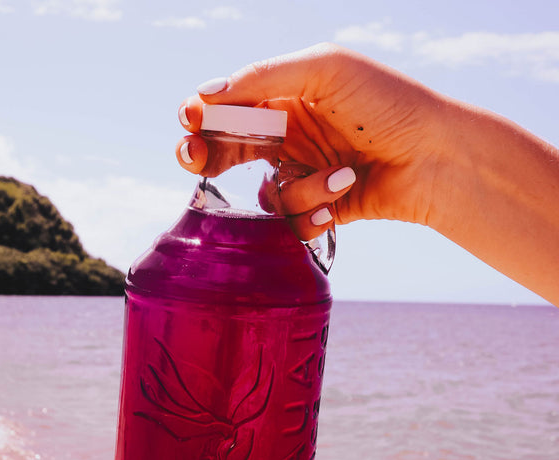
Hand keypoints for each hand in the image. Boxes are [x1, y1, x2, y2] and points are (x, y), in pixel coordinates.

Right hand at [176, 42, 445, 240]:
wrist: (436, 157)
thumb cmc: (387, 103)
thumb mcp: (325, 70)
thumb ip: (263, 77)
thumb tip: (205, 95)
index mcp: (287, 98)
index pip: (228, 109)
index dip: (202, 117)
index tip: (189, 123)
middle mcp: (289, 137)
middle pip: (227, 153)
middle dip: (208, 157)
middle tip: (195, 160)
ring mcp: (302, 175)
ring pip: (267, 196)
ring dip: (301, 190)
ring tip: (341, 177)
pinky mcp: (319, 208)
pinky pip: (291, 222)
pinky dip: (314, 213)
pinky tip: (344, 196)